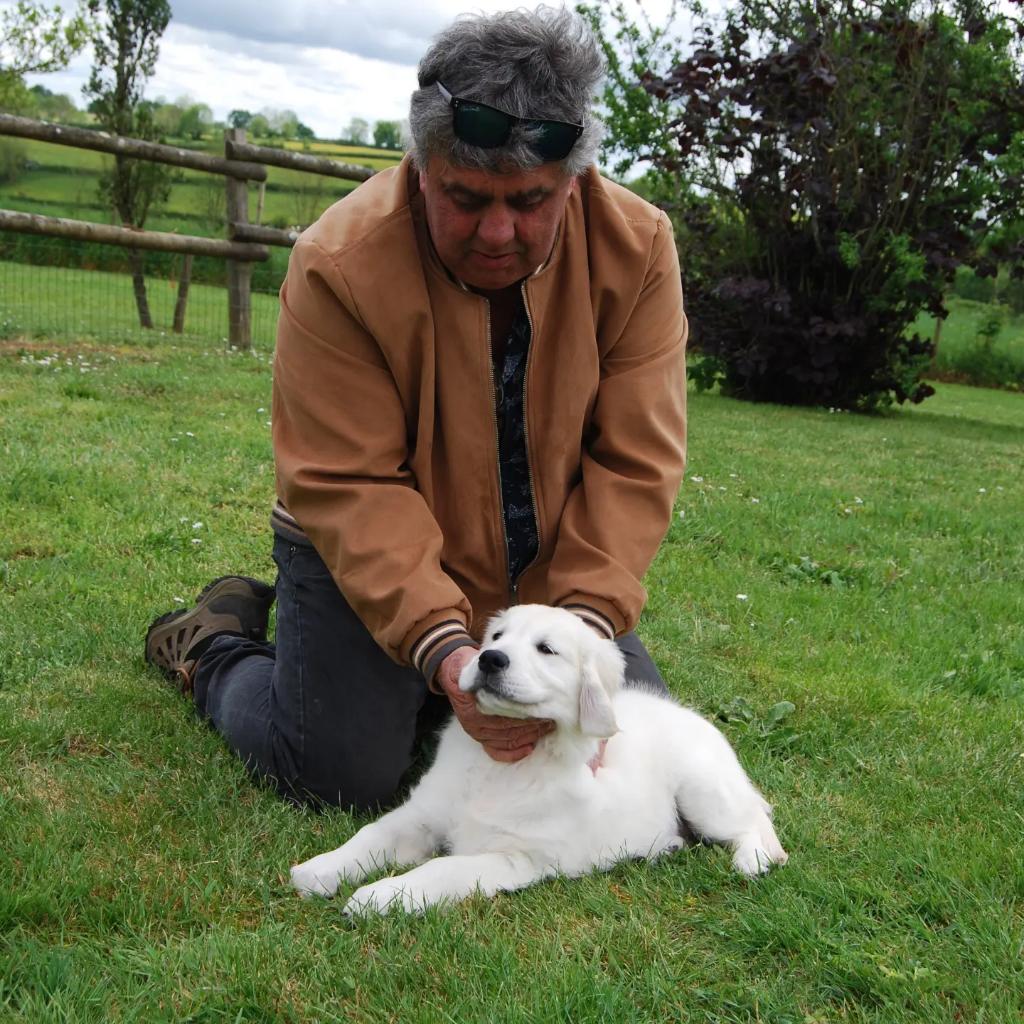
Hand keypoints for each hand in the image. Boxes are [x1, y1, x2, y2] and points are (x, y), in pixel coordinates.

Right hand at [436, 647, 554, 762]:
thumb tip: (514, 665)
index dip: (527, 708)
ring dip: (528, 735)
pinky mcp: (479, 738)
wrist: (456, 673)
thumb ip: (499, 664)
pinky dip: (513, 752)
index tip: (545, 703)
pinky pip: (496, 752)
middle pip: (509, 727)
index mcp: (477, 699)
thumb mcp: (486, 660)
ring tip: (546, 727)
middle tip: (551, 717)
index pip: (507, 710)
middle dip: (533, 723)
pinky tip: (528, 747)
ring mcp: (476, 731)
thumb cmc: (478, 665)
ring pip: (506, 740)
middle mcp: (474, 719)